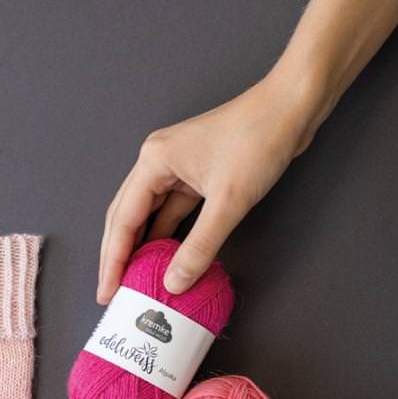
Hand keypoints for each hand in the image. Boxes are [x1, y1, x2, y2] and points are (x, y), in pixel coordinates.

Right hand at [97, 69, 324, 301]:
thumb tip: (174, 282)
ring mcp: (177, 167)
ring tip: (135, 279)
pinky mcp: (197, 173)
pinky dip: (167, 234)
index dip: (113, 260)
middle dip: (119, 256)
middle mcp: (158, 161)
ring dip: (142, 246)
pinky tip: (165, 256)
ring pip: (150, 214)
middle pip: (128, 216)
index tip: (107, 290)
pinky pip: (173, 210)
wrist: (290, 108)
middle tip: (112, 291)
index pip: (123, 220)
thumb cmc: (259, 139)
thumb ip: (199, 246)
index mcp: (154, 161)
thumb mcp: (228, 201)